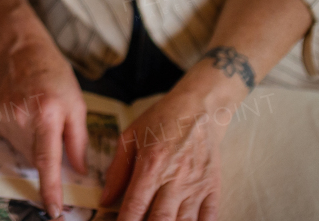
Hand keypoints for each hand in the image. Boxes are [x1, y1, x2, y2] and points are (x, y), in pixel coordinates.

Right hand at [0, 30, 89, 217]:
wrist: (22, 50)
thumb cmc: (54, 75)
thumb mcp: (77, 104)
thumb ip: (79, 140)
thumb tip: (79, 171)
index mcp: (46, 114)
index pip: (48, 160)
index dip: (51, 188)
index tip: (54, 210)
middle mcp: (20, 117)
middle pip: (35, 157)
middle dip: (46, 151)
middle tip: (50, 125)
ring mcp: (1, 115)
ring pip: (21, 149)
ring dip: (31, 141)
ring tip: (34, 112)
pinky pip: (7, 137)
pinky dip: (17, 131)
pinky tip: (21, 109)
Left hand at [100, 85, 227, 220]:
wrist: (199, 108)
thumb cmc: (161, 120)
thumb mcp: (130, 137)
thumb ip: (117, 170)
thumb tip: (105, 199)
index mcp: (151, 164)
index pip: (135, 205)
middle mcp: (174, 178)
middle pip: (160, 219)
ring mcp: (196, 185)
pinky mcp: (212, 187)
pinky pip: (209, 218)